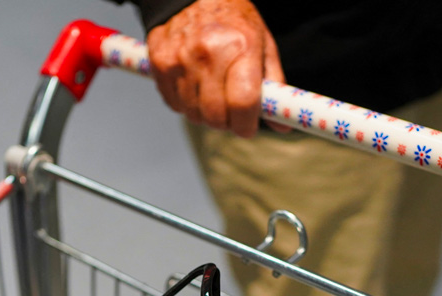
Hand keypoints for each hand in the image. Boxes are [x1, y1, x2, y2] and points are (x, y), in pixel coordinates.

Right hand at [147, 0, 287, 137]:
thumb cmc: (234, 22)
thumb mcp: (263, 45)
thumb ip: (274, 86)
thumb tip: (282, 125)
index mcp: (240, 47)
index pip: (243, 104)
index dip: (246, 125)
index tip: (247, 128)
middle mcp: (207, 53)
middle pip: (215, 116)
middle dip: (226, 124)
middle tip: (231, 115)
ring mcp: (180, 59)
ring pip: (193, 114)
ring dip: (205, 115)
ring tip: (213, 96)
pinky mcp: (158, 63)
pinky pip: (174, 104)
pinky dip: (185, 105)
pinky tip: (193, 87)